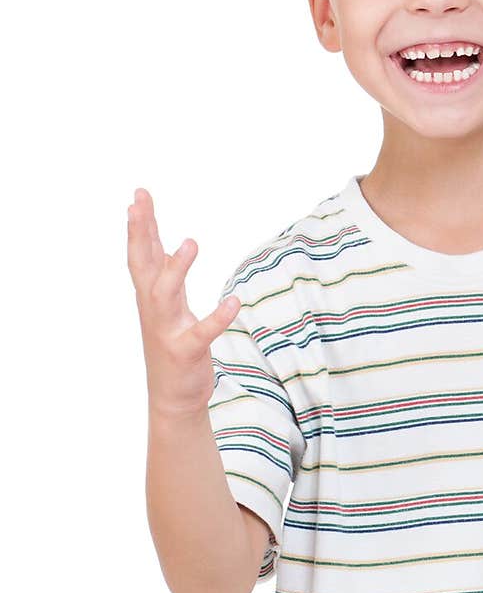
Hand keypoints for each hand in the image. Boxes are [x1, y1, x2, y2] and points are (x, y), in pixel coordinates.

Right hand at [126, 186, 240, 417]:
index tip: (138, 196)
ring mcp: (168, 330)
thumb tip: (161, 240)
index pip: (141, 254)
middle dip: (141, 234)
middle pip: (143, 265)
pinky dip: (217, 318)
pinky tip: (233, 302)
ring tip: (192, 242)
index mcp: (150, 296)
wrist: (171, 397)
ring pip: (166, 295)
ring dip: (177, 269)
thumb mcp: (165, 305)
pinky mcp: (187, 351)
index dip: (139, 226)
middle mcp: (154, 309)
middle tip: (139, 204)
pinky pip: (202, 332)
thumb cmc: (171, 344)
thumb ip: (163, 274)